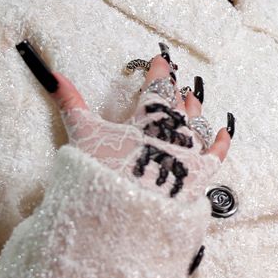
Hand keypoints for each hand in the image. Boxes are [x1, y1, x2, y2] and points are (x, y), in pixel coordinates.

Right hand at [50, 51, 230, 198]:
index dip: (159, 72)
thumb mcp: (82, 135)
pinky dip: (220, 142)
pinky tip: (223, 132)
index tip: (160, 61)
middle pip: (178, 103)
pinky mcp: (200, 176)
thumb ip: (71, 103)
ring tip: (194, 97)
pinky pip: (216, 154)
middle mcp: (173, 131)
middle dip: (175, 91)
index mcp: (147, 117)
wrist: (122, 216)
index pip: (157, 86)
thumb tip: (54, 76)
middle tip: (174, 82)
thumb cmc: (99, 174)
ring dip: (195, 109)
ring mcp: (189, 153)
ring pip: (197, 123)